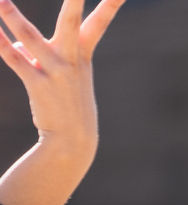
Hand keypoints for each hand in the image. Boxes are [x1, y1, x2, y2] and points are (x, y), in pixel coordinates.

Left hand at [0, 0, 123, 151]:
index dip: (110, 5)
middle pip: (71, 22)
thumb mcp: (61, 77)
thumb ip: (36, 55)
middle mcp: (71, 59)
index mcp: (83, 55)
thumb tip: (13, 46)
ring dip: (13, 17)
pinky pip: (13, 59)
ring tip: (0, 0)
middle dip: (74, 0)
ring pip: (30, 37)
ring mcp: (55, 72)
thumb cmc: (69, 106)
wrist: (73, 141)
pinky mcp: (37, 84)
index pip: (98, 24)